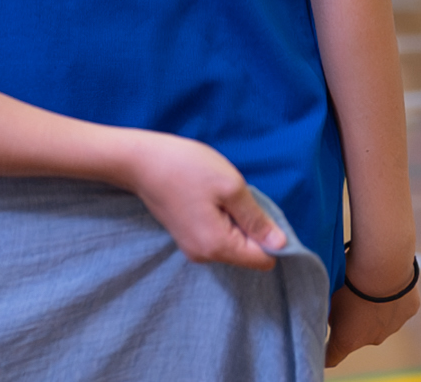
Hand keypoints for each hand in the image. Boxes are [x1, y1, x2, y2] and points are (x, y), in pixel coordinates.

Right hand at [124, 132, 287, 270]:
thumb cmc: (186, 168)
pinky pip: (217, 235)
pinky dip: (221, 218)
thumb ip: (256, 218)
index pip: (263, 259)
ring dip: (234, 220)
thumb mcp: (230, 186)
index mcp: (217, 247)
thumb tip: (280, 244)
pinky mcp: (185, 236)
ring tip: (217, 193)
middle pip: (247, 252)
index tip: (259, 209)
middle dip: (250, 226)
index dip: (271, 237)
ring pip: (232, 242)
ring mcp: (192, 248)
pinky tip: (207, 196)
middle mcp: (204, 256)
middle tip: (235, 195)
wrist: (140, 161)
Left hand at [326, 278, 420, 363]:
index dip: (326, 352)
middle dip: (354, 320)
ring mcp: (393, 327)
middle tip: (349, 296)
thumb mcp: (328, 297)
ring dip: (375, 308)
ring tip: (370, 285)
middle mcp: (372, 339)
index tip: (323, 343)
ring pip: (381, 320)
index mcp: (348, 340)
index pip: (332, 357)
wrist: (382, 265)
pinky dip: (392, 297)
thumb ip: (330, 314)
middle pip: (359, 334)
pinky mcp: (409, 312)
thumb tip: (333, 317)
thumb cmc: (348, 280)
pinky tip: (387, 280)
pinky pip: (398, 306)